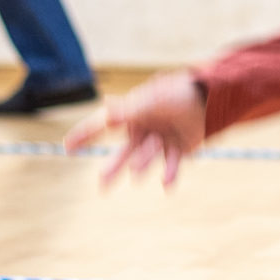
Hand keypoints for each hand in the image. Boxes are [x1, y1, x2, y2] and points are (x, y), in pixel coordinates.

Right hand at [64, 71, 208, 190]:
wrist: (212, 99)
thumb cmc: (179, 94)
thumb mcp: (153, 101)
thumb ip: (130, 110)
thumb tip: (105, 113)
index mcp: (133, 113)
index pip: (103, 124)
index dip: (85, 135)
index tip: (67, 146)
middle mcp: (144, 128)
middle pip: (125, 151)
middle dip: (113, 167)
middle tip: (102, 182)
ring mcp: (161, 140)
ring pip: (147, 157)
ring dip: (142, 163)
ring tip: (136, 172)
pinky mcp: (180, 149)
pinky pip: (172, 164)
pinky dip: (169, 175)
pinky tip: (166, 186)